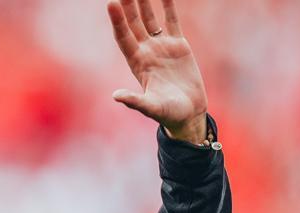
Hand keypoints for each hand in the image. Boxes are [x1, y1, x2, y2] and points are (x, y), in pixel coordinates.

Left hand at [107, 0, 207, 143]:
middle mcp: (146, 52)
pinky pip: (172, 21)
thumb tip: (116, 96)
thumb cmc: (168, 114)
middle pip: (133, 24)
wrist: (188, 113)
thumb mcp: (151, 108)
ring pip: (150, 19)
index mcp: (137, 63)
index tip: (111, 3)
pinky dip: (168, 6)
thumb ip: (135, 101)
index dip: (117, 21)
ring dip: (144, 3)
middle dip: (127, 6)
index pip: (124, 37)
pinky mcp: (179, 45)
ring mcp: (162, 47)